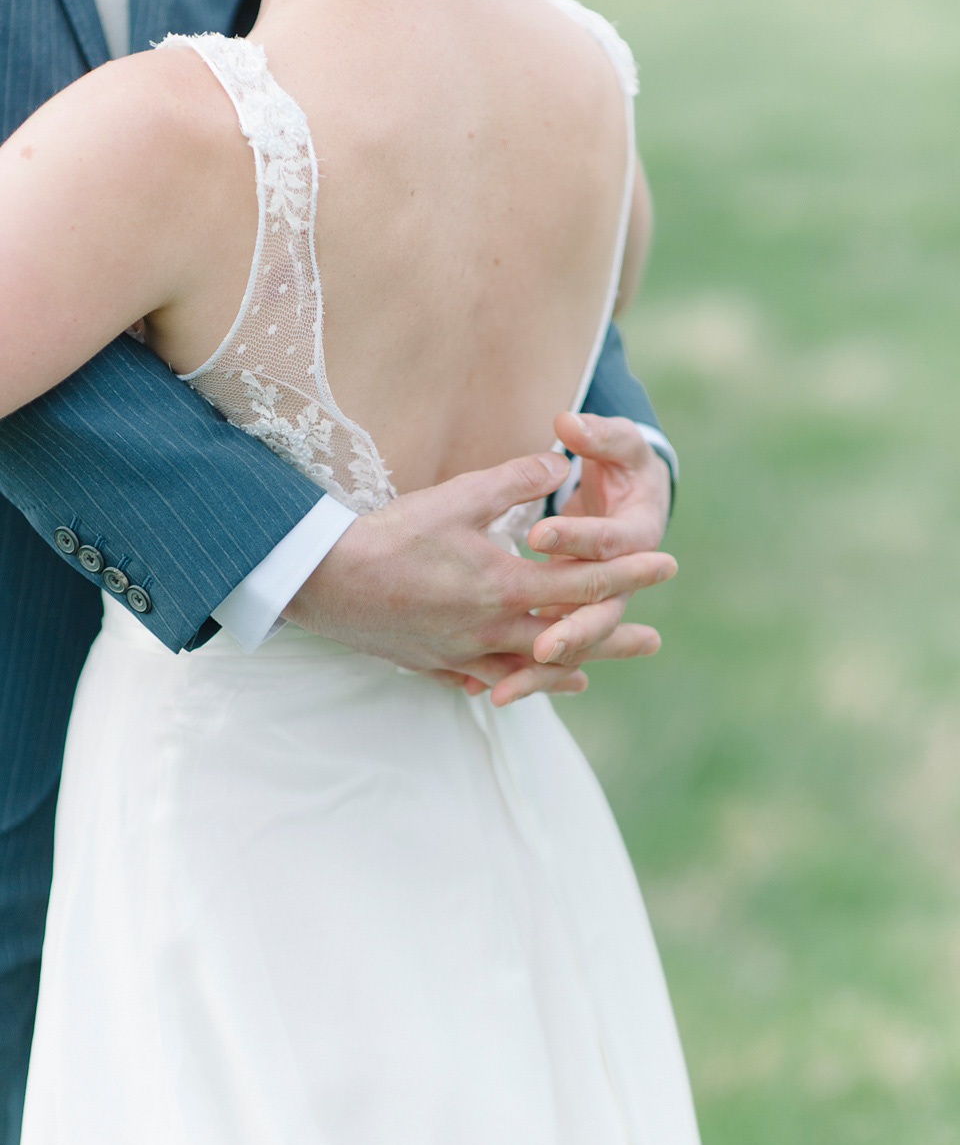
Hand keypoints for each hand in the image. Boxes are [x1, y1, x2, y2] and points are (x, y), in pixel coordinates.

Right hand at [283, 450, 674, 693]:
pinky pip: (482, 679)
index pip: (584, 583)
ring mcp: (462, 653)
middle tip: (654, 641)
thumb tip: (559, 461)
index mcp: (505, 587)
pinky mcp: (432, 664)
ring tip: (593, 673)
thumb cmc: (391, 534)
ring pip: (528, 669)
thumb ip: (515, 479)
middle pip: (568, 639)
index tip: (668, 566)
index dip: (629, 573)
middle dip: (613, 638)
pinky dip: (508, 681)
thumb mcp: (459, 495)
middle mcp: (492, 630)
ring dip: (566, 668)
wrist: (324, 580)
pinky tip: (517, 683)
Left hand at [480, 413, 674, 704]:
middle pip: (595, 612)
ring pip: (569, 646)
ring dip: (539, 672)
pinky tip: (484, 692)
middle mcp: (620, 580)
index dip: (575, 538)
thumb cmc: (626, 467)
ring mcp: (594, 606)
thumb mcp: (618, 445)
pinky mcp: (569, 619)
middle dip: (569, 630)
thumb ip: (598, 435)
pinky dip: (517, 673)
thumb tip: (570, 422)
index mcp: (635, 535)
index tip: (538, 533)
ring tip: (502, 693)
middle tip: (542, 645)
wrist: (642, 501)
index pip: (606, 542)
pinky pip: (544, 654)